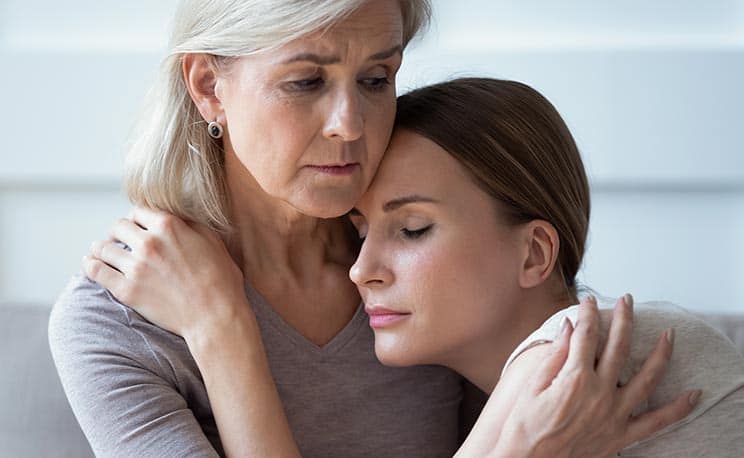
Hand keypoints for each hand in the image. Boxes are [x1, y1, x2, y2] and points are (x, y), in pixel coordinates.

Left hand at [83, 206, 249, 338]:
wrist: (215, 316)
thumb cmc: (220, 280)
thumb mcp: (212, 241)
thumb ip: (190, 224)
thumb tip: (176, 216)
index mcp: (169, 226)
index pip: (139, 211)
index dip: (137, 218)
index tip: (137, 226)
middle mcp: (149, 242)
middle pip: (119, 227)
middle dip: (120, 232)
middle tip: (121, 240)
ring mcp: (136, 267)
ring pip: (103, 247)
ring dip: (103, 247)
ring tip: (103, 252)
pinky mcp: (127, 290)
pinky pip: (96, 271)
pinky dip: (90, 265)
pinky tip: (91, 264)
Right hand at [464, 295, 699, 457]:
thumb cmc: (525, 426)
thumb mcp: (533, 386)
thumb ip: (555, 354)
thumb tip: (568, 326)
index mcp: (575, 378)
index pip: (585, 335)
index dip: (587, 313)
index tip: (588, 300)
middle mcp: (600, 393)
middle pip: (619, 347)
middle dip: (624, 319)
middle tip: (627, 300)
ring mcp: (614, 414)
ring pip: (647, 378)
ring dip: (661, 353)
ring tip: (669, 334)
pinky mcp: (622, 435)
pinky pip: (657, 422)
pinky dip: (678, 409)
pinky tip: (693, 394)